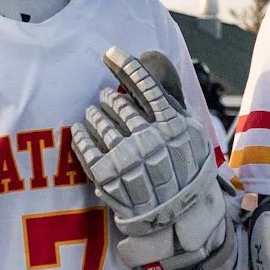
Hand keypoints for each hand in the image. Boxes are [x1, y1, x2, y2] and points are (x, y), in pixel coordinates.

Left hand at [74, 48, 232, 269]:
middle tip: (106, 98)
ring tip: (93, 114)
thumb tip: (150, 55)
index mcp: (172, 125)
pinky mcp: (108, 176)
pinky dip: (80, 135)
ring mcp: (128, 158)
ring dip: (94, 115)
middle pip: (118, 104)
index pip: (144, 85)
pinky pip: (86, 147)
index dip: (124, 64)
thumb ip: (170, 94)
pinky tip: (79, 131)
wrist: (179, 215)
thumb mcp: (190, 130)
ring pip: (101, 123)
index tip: (110, 53)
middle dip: (109, 98)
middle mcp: (150, 139)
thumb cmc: (187, 167)